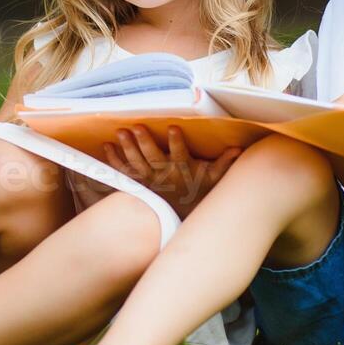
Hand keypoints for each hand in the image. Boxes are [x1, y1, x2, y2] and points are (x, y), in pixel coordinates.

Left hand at [103, 124, 241, 218]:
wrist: (179, 217)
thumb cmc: (198, 193)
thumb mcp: (214, 180)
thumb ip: (223, 164)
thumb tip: (237, 149)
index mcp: (182, 169)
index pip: (180, 153)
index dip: (177, 141)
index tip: (173, 127)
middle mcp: (164, 173)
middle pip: (153, 157)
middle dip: (145, 142)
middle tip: (137, 127)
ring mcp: (148, 179)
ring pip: (136, 162)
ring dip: (127, 147)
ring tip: (120, 132)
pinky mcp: (137, 182)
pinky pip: (124, 171)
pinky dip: (114, 160)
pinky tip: (106, 146)